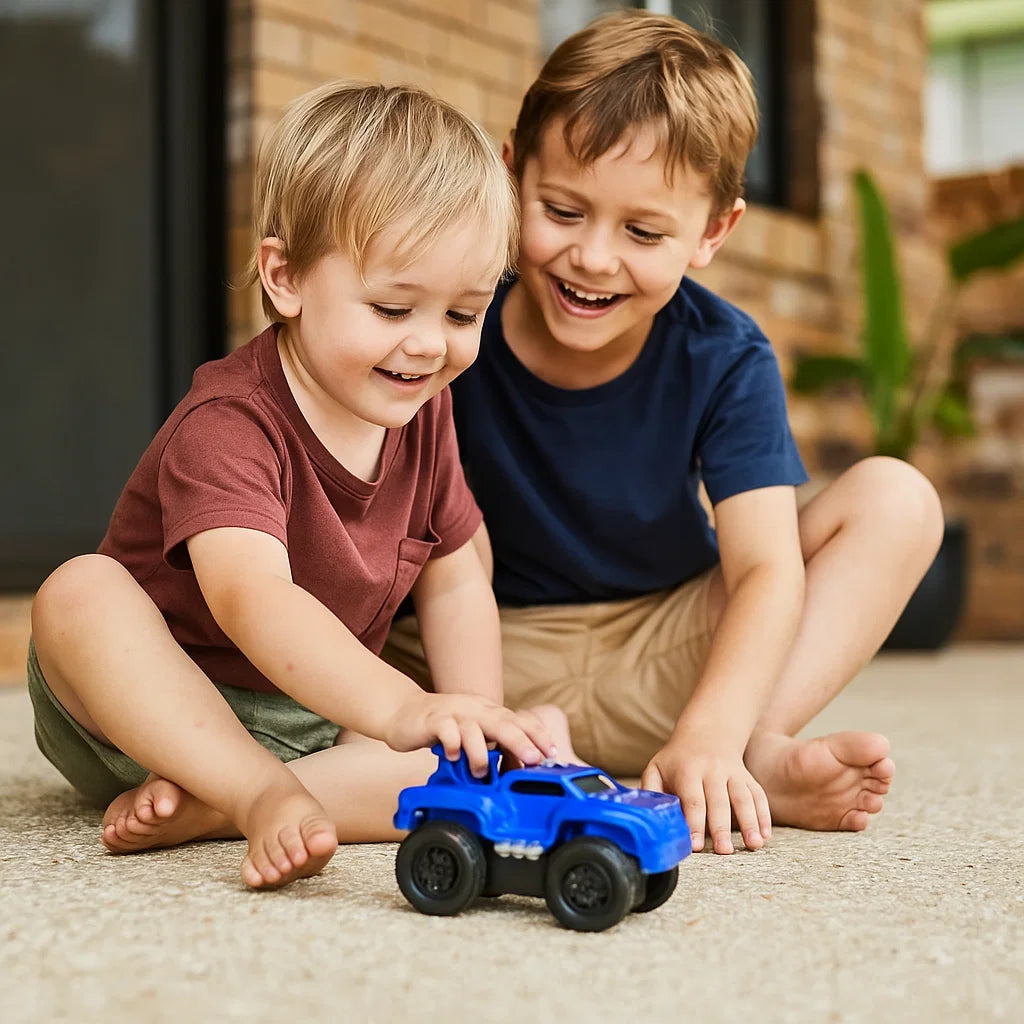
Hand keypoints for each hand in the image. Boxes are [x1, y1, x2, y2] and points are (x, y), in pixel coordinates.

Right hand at [384, 693, 556, 777]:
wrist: (404, 713)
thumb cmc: (443, 727)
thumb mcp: (474, 733)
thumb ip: (494, 746)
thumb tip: (522, 768)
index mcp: (488, 712)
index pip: (519, 719)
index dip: (537, 734)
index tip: (553, 752)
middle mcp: (475, 709)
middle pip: (502, 722)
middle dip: (520, 741)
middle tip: (534, 759)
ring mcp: (453, 712)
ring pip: (473, 728)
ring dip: (480, 751)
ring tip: (482, 772)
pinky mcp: (432, 720)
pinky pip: (445, 730)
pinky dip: (451, 743)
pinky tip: (452, 756)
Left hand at [640, 733, 770, 853]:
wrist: (706, 732)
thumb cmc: (677, 760)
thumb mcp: (656, 768)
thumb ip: (651, 791)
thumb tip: (646, 817)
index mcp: (688, 771)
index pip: (692, 800)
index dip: (694, 823)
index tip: (695, 845)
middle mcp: (713, 771)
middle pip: (718, 801)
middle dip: (721, 827)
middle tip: (724, 851)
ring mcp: (733, 773)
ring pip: (743, 798)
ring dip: (750, 822)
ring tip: (754, 845)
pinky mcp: (747, 778)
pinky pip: (758, 795)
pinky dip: (764, 815)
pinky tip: (765, 835)